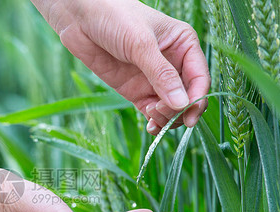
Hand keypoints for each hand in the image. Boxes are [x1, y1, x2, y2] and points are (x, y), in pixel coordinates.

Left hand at [32, 0, 209, 134]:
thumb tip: (181, 104)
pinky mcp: (135, 90)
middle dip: (179, 110)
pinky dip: (154, 121)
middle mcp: (172, 63)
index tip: (189, 116)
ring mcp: (153, 79)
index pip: (199, 78)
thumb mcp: (140, 44)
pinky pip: (151, 111)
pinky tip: (150, 126)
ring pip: (170, 107)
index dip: (197, 99)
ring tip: (153, 117)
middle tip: (161, 113)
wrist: (80, 17)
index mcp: (183, 45)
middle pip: (187, 96)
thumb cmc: (115, 17)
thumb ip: (161, 74)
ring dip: (166, 118)